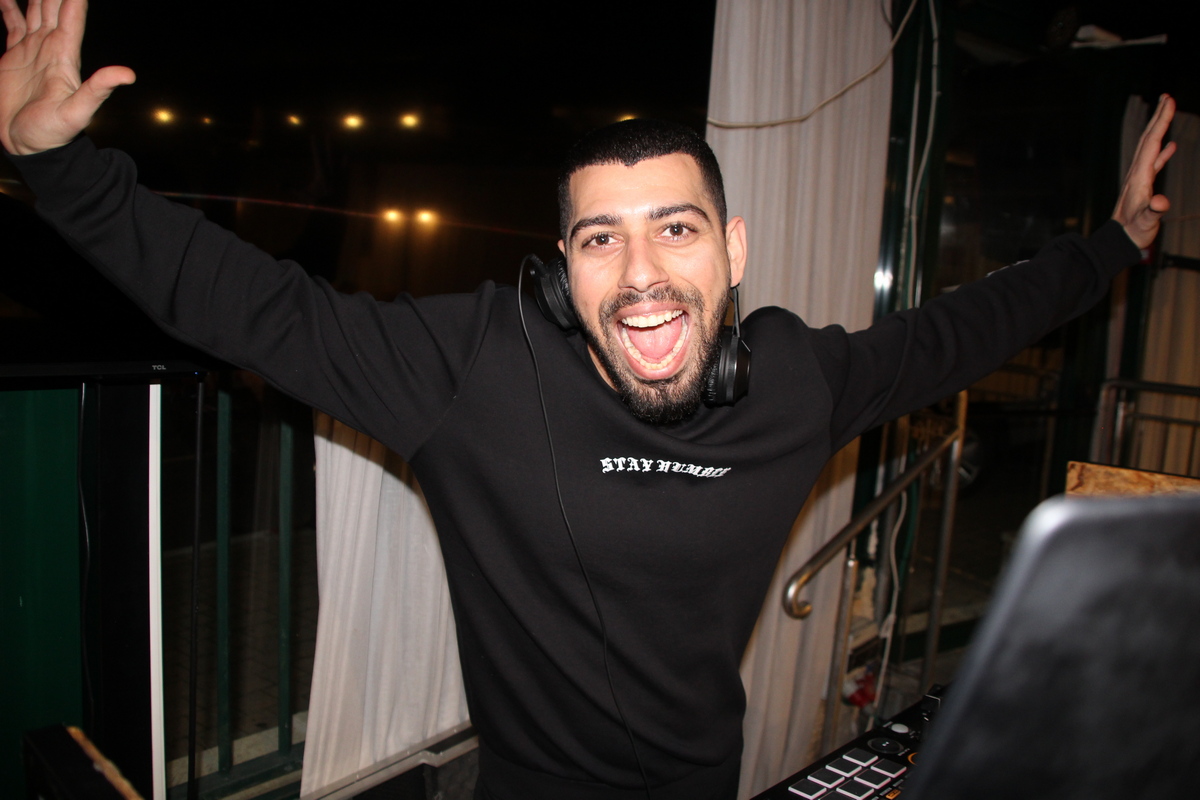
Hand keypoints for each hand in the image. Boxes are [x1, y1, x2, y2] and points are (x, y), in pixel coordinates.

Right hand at [1, 0, 133, 154]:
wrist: (29, 146)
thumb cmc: (53, 133)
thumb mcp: (78, 112)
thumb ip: (99, 90)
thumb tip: (128, 74)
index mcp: (64, 55)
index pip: (72, 17)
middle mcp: (50, 47)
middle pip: (54, 7)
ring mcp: (32, 50)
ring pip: (35, 11)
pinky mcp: (15, 56)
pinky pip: (13, 24)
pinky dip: (10, 8)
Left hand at [1112, 94, 1175, 249]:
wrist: (1120, 241)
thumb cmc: (1134, 232)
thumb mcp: (1146, 222)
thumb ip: (1153, 212)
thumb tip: (1160, 202)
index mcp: (1140, 176)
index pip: (1152, 142)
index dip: (1161, 121)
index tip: (1169, 101)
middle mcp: (1137, 173)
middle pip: (1148, 138)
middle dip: (1159, 117)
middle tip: (1167, 96)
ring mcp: (1139, 178)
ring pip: (1150, 147)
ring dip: (1159, 129)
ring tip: (1167, 113)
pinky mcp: (1143, 186)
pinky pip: (1154, 162)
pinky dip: (1162, 151)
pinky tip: (1171, 146)